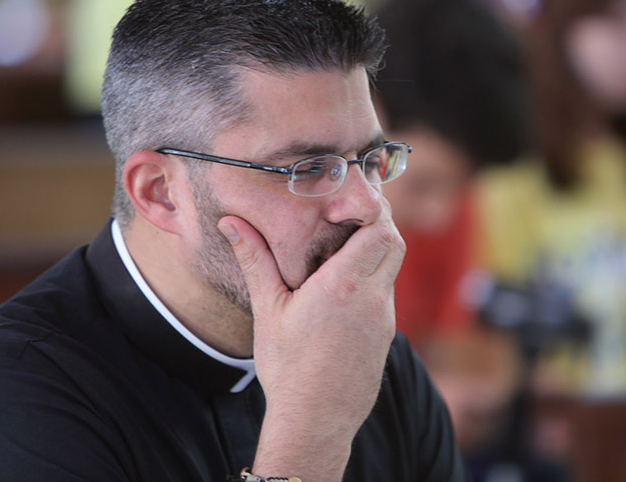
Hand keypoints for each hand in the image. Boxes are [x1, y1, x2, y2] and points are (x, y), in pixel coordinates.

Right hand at [218, 199, 403, 480]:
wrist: (316, 421)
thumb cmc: (288, 368)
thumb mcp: (268, 310)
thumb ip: (255, 261)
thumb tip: (231, 223)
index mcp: (344, 285)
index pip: (380, 229)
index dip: (371, 209)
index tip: (346, 204)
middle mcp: (372, 297)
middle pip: (393, 242)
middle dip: (377, 223)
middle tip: (348, 218)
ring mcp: (384, 318)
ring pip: (391, 268)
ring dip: (373, 252)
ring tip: (339, 252)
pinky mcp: (385, 335)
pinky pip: (385, 294)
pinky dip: (372, 280)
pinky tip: (342, 289)